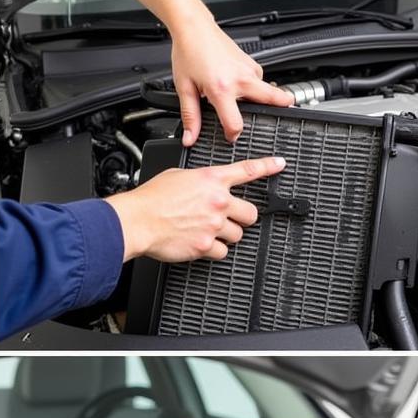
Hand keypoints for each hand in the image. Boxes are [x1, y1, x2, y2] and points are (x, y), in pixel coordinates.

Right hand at [106, 155, 285, 262]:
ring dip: (226, 236)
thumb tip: (204, 187)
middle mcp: (218, 201)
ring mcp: (213, 225)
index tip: (280, 165)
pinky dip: (213, 251)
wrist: (138, 220)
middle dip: (241, 218)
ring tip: (207, 233)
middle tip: (229, 220)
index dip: (268, 166)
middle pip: (250, 213)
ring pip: (237, 235)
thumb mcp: (178, 176)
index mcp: (212, 179)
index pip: (248, 170)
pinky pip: (221, 252)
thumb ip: (199, 181)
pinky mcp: (205, 245)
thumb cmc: (151, 199)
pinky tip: (200, 245)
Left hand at [170, 16, 293, 144]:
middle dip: (279, 108)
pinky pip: (259, 78)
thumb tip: (189, 138)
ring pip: (265, 89)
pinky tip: (246, 89)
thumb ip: (190, 117)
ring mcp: (248, 68)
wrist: (194, 28)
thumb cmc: (189, 53)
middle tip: (284, 116)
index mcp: (222, 89)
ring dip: (266, 98)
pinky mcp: (250, 61)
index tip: (230, 136)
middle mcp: (240, 78)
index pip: (235, 123)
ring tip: (261, 105)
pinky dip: (257, 86)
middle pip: (270, 99)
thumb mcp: (184, 89)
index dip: (233, 135)